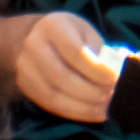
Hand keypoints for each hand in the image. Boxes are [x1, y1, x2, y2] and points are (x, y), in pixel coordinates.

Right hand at [8, 7, 125, 125]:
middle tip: (111, 97)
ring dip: (83, 107)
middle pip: (62, 77)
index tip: (114, 79)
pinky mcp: (25, 85)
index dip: (96, 70)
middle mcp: (34, 45)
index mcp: (53, 26)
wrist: (34, 36)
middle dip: (90, 91)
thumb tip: (112, 73)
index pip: (75, 52)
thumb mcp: (85, 31)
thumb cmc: (69, 34)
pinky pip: (49, 105)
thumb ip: (98, 49)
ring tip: (104, 110)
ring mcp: (25, 67)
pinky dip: (72, 112)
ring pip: (54, 95)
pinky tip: (90, 113)